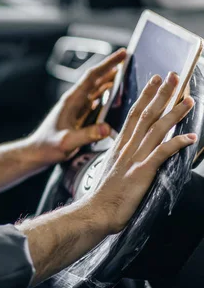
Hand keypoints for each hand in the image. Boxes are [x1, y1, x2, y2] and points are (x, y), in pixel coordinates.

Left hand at [28, 49, 126, 164]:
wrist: (36, 153)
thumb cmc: (47, 147)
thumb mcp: (67, 142)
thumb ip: (86, 135)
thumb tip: (107, 128)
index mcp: (72, 100)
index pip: (92, 76)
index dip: (108, 64)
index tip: (123, 53)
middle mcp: (75, 100)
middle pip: (96, 79)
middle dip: (112, 68)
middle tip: (129, 59)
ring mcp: (77, 108)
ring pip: (97, 89)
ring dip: (110, 80)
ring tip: (126, 74)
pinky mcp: (79, 116)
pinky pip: (96, 101)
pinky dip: (107, 95)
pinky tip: (115, 95)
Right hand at [89, 72, 195, 233]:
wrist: (97, 211)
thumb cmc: (105, 195)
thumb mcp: (112, 168)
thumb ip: (122, 156)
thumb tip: (130, 151)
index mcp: (120, 145)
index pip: (134, 113)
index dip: (146, 95)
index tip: (155, 81)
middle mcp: (127, 147)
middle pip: (146, 114)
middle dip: (161, 94)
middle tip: (174, 77)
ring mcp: (134, 158)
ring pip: (157, 129)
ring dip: (175, 113)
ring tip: (189, 100)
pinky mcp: (142, 172)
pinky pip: (162, 153)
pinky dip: (176, 144)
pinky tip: (190, 138)